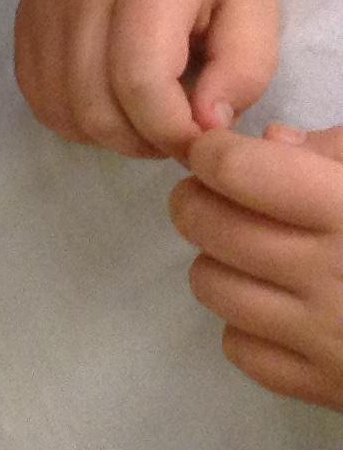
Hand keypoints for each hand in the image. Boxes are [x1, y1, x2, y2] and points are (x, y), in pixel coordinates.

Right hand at [15, 0, 280, 158]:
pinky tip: (108, 99)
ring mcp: (44, 5)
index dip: (175, 131)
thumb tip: (205, 124)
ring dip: (108, 134)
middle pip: (94, 106)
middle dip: (144, 141)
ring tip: (144, 114)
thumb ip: (244, 69)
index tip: (206, 137)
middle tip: (177, 129)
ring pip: (60, 109)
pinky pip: (35, 94)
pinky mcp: (25, 16)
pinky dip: (72, 115)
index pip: (140, 83)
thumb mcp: (258, 4)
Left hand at [174, 124, 342, 409]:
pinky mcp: (325, 387)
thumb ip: (337, 152)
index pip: (235, 169)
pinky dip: (247, 325)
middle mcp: (329, 274)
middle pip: (203, 222)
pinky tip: (282, 308)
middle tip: (224, 198)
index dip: (213, 152)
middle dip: (200, 199)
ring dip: (220, 261)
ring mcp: (324, 337)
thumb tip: (272, 141)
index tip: (221, 152)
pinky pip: (240, 348)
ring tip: (256, 254)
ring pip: (209, 283)